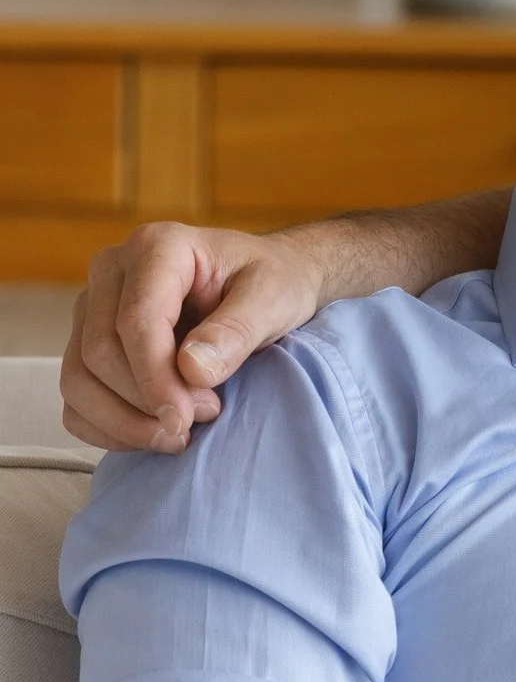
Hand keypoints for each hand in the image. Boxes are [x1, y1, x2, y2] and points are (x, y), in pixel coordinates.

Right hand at [62, 222, 321, 453]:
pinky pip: (75, 395)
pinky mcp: (88, 339)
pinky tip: (149, 434)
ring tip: (179, 433)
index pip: (136, 321)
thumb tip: (192, 370)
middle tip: (201, 418)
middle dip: (146, 401)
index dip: (155, 378)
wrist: (267, 281)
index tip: (185, 418)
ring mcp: (94, 306)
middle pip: (99, 353)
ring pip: (78, 377)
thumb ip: (238, 330)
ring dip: (122, 421)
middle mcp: (113, 271)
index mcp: (157, 247)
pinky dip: (104, 425)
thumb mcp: (274, 297)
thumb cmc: (273, 281)